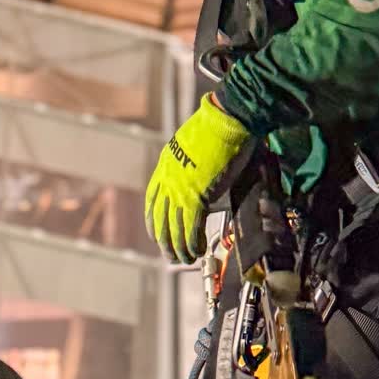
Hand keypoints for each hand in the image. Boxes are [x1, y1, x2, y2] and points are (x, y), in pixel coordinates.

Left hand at [145, 94, 249, 263]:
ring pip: (174, 228)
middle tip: (170, 255)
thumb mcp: (193, 145)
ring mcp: (181, 189)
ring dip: (179, 247)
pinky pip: (191, 227)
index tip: (155, 233)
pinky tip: (196, 251)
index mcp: (165, 166)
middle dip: (165, 241)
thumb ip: (192, 163)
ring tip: (184, 259)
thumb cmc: (218, 126)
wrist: (226, 120)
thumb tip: (201, 174)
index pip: (152, 200)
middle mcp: (168, 180)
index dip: (153, 221)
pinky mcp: (197, 196)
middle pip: (160, 219)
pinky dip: (193, 243)